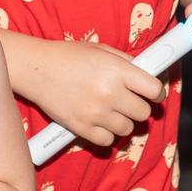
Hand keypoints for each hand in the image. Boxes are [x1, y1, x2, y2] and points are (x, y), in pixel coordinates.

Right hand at [34, 40, 164, 146]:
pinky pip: (108, 141)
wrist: (35, 68)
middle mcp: (109, 92)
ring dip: (122, 120)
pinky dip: (106, 134)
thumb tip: (148, 75)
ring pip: (127, 129)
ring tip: (108, 108)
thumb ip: (126, 61)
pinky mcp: (82, 128)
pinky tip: (97, 120)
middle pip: (144, 113)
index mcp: (117, 69)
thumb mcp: (100, 49)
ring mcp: (96, 113)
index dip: (156, 92)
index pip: (154, 90)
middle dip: (138, 106)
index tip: (151, 93)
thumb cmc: (68, 56)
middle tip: (127, 99)